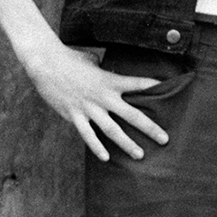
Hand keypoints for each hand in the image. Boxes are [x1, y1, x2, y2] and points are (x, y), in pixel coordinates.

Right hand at [16, 40, 168, 161]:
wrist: (45, 62)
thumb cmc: (71, 58)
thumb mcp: (93, 60)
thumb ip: (106, 70)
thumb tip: (112, 70)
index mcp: (110, 80)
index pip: (138, 84)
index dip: (154, 86)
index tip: (171, 89)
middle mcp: (103, 96)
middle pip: (132, 115)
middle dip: (150, 128)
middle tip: (165, 140)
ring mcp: (89, 108)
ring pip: (112, 130)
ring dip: (127, 143)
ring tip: (140, 155)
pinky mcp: (74, 115)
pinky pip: (87, 134)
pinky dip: (97, 147)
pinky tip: (106, 158)